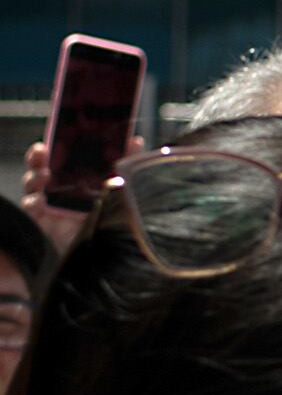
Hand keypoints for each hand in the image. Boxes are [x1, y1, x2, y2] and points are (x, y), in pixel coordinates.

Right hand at [21, 132, 140, 254]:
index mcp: (75, 180)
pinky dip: (33, 202)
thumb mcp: (119, 189)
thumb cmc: (108, 219)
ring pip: (33, 187)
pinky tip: (38, 200)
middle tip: (41, 151)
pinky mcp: (44, 223)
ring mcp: (49, 207)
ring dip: (35, 177)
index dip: (52, 149)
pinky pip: (32, 210)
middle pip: (40, 169)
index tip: (49, 141)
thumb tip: (135, 142)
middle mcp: (59, 192)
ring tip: (43, 174)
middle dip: (37, 159)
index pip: (57, 160)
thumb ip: (126, 165)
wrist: (107, 253)